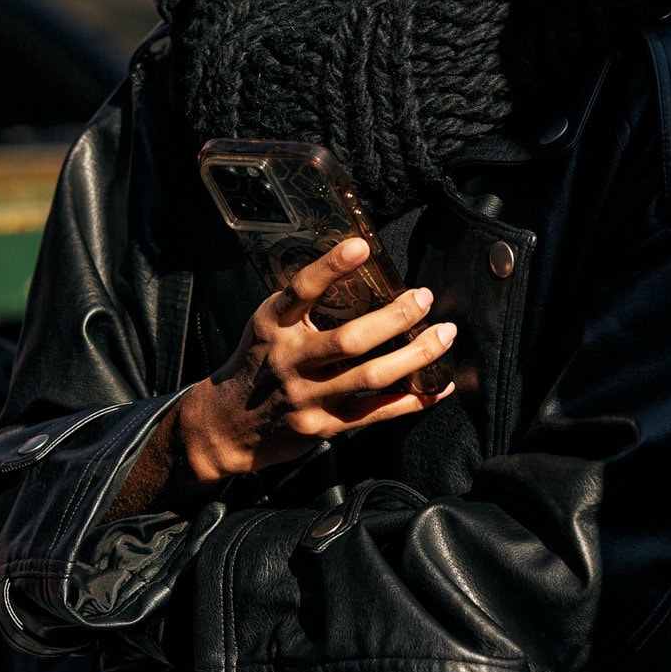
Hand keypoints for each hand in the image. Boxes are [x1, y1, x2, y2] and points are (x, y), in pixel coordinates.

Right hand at [175, 237, 454, 484]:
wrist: (226, 426)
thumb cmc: (258, 365)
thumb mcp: (267, 329)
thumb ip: (302, 309)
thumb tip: (359, 277)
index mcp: (273, 326)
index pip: (301, 291)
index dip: (330, 267)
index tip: (361, 245)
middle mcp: (289, 361)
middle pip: (349, 340)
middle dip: (394, 317)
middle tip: (423, 297)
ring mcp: (307, 397)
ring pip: (370, 376)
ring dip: (415, 356)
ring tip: (444, 335)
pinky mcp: (323, 426)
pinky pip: (376, 412)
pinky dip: (412, 399)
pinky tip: (437, 387)